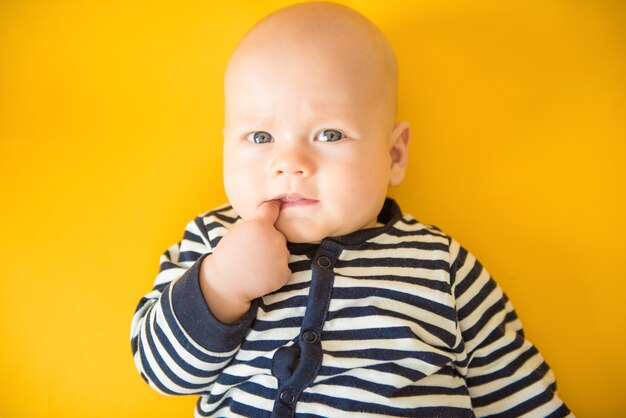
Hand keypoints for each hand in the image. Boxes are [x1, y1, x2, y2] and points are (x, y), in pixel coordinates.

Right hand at [199, 200, 290, 322]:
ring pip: (283, 253)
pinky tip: (261, 273)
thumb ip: (257, 221)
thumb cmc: (229, 254)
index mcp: (260, 225)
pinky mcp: (283, 274)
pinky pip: (284, 269)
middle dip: (270, 241)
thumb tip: (275, 209)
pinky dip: (276, 272)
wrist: (224, 282)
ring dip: (274, 257)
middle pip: (278, 235)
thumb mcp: (239, 231)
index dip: (273, 208)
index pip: (273, 209)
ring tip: (256, 264)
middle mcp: (274, 238)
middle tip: (253, 251)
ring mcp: (281, 257)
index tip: (276, 206)